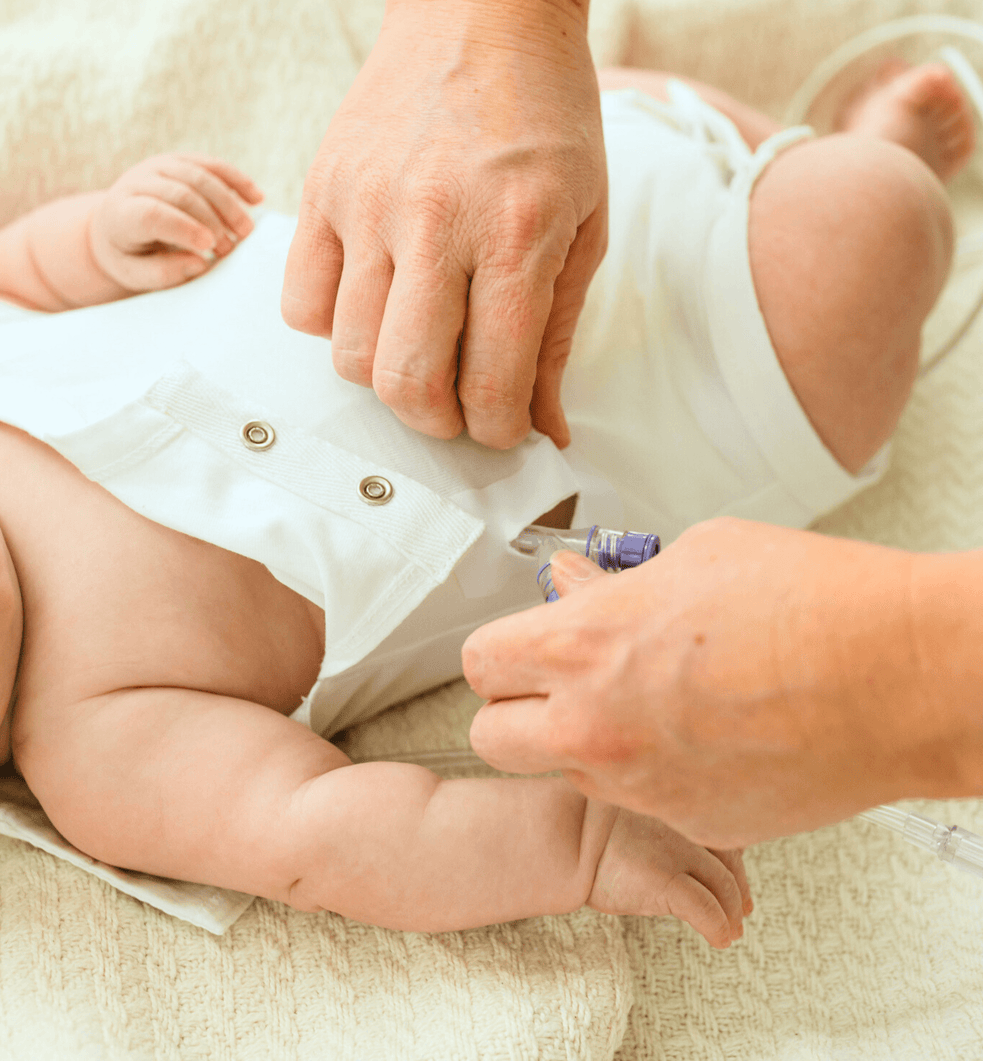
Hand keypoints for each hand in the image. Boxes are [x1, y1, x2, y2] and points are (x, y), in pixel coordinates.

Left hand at [89, 154, 262, 292]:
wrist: (117, 226)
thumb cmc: (131, 257)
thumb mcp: (137, 274)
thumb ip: (164, 272)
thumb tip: (200, 262)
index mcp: (121, 213)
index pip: (153, 214)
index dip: (184, 228)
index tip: (209, 248)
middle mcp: (137, 182)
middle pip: (182, 193)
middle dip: (212, 221)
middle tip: (229, 249)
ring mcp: (159, 166)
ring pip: (200, 175)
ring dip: (228, 204)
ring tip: (245, 232)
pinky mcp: (179, 161)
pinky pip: (212, 164)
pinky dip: (236, 180)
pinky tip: (257, 198)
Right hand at [282, 0, 607, 449]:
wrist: (482, 7)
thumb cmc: (547, 118)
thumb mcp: (583, 225)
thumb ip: (555, 336)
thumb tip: (545, 429)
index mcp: (516, 232)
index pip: (491, 383)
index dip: (495, 431)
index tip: (498, 427)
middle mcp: (434, 221)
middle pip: (405, 383)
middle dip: (436, 420)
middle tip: (455, 405)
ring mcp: (366, 203)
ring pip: (348, 353)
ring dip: (385, 376)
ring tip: (418, 345)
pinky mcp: (321, 189)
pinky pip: (300, 304)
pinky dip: (332, 327)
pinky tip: (372, 301)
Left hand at [463, 518, 939, 847]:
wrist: (903, 677)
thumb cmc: (813, 604)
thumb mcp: (693, 556)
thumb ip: (612, 585)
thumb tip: (572, 589)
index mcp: (583, 645)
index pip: (480, 663)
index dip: (501, 653)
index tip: (521, 650)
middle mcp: (596, 726)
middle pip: (490, 739)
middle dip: (515, 712)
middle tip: (558, 688)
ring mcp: (640, 786)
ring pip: (564, 775)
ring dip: (584, 745)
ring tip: (649, 704)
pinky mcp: (690, 825)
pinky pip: (637, 804)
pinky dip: (652, 777)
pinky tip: (701, 738)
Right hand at [588, 806, 749, 948]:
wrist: (563, 835)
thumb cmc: (587, 828)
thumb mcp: (632, 814)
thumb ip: (659, 826)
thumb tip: (678, 861)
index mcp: (676, 807)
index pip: (724, 834)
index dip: (736, 865)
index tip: (738, 888)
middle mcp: (682, 824)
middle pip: (729, 862)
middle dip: (737, 893)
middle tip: (739, 915)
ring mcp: (675, 850)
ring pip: (723, 887)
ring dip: (730, 914)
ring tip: (729, 932)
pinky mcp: (665, 879)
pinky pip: (706, 909)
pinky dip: (718, 927)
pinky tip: (719, 939)